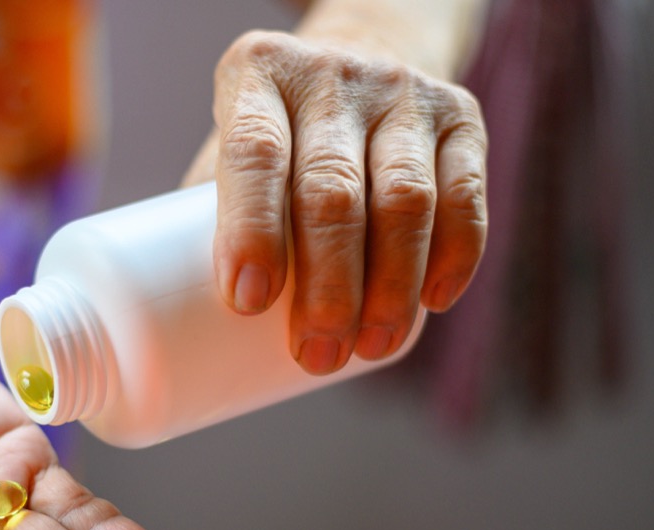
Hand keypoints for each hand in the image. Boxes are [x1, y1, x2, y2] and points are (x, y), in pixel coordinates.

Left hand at [186, 30, 487, 373]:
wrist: (363, 51)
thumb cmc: (275, 133)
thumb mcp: (231, 147)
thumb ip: (209, 216)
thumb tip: (188, 325)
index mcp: (256, 75)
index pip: (255, 152)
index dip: (252, 230)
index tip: (248, 302)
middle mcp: (331, 76)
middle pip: (333, 191)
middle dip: (327, 288)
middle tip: (316, 354)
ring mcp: (403, 92)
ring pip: (406, 200)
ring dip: (390, 288)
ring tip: (369, 348)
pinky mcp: (462, 115)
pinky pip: (465, 196)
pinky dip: (453, 257)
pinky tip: (431, 304)